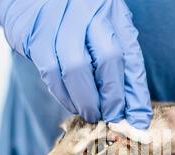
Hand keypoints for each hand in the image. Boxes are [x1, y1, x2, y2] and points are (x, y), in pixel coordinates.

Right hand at [0, 0, 151, 127]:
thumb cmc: (75, 21)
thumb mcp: (104, 33)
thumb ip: (120, 66)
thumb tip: (133, 111)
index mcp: (113, 13)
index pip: (131, 57)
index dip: (136, 94)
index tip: (138, 122)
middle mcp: (90, 12)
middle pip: (108, 60)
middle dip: (111, 98)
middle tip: (110, 117)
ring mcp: (61, 22)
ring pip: (77, 70)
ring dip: (86, 101)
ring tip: (91, 114)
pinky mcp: (35, 35)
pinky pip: (51, 72)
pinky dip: (63, 95)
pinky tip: (70, 103)